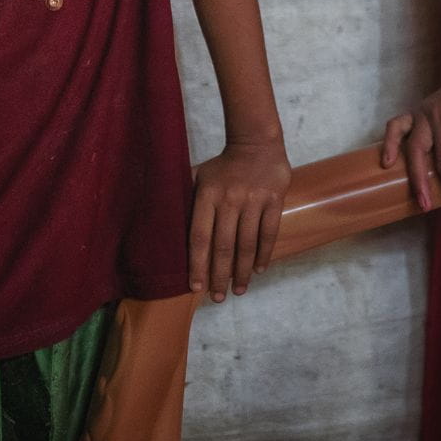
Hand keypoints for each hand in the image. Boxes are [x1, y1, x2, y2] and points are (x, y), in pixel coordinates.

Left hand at [190, 137, 289, 302]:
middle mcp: (229, 199)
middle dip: (220, 275)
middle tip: (219, 298)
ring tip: (239, 290)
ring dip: (242, 271)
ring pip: (247, 244)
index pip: (199, 237)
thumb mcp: (200, 176)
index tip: (195, 287)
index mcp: (207, 194)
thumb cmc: (223, 166)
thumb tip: (165, 223)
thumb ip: (186, 198)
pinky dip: (264, 254)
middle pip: (224, 246)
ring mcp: (254, 200)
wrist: (257, 143)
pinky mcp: (274, 200)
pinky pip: (268, 233)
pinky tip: (258, 269)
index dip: (196, 264)